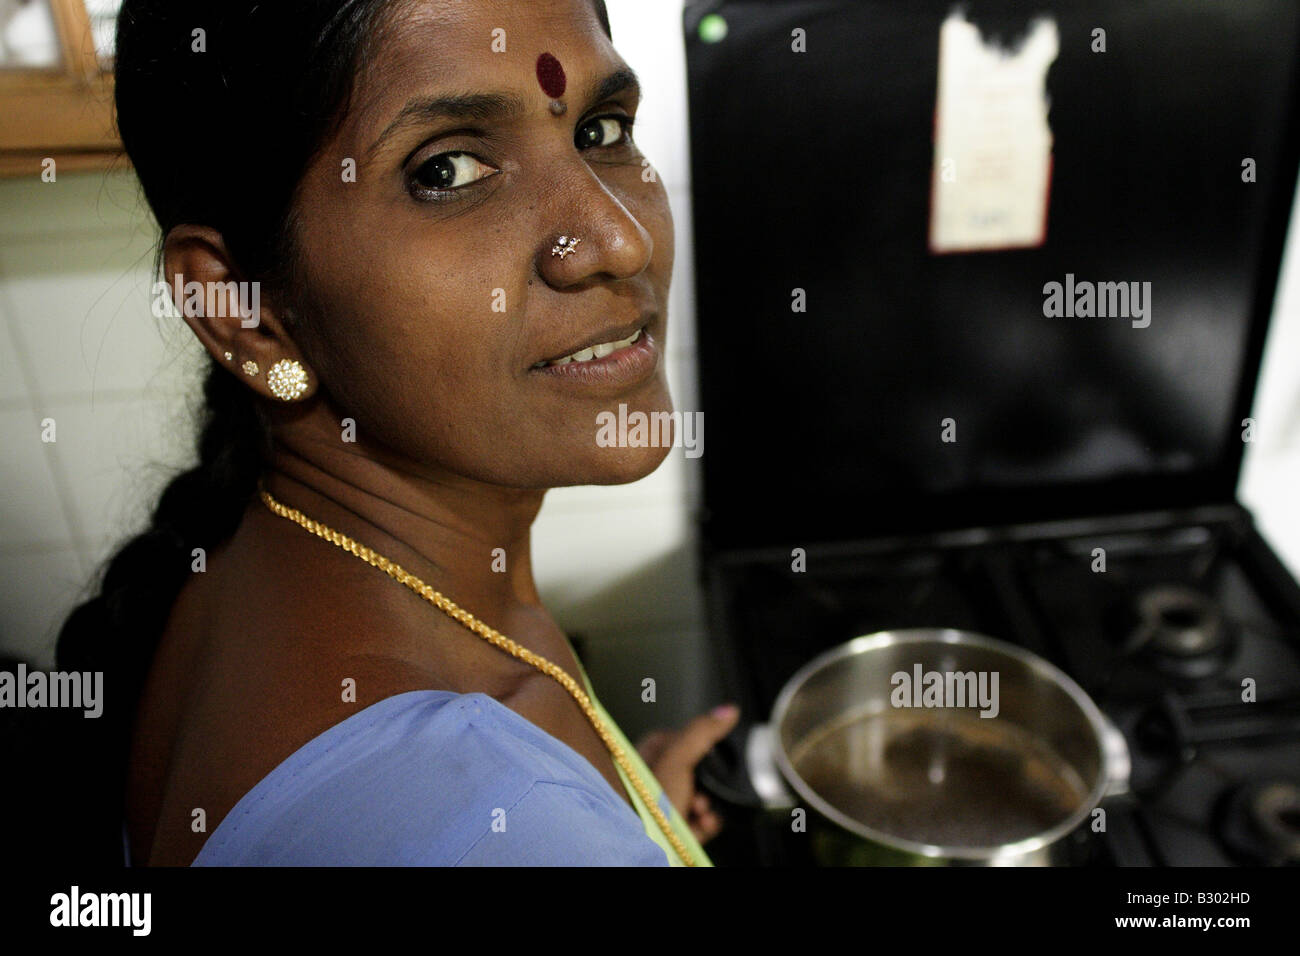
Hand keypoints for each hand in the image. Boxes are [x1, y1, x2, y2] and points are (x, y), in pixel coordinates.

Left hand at [635, 704, 740, 843]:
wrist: (641, 847)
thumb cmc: (648, 803)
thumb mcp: (677, 760)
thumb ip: (701, 733)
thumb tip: (728, 710)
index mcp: (644, 755)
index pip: (678, 738)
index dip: (697, 746)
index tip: (708, 755)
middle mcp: (650, 780)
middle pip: (692, 770)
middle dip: (707, 782)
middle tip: (703, 790)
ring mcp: (660, 806)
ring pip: (697, 796)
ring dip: (708, 804)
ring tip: (701, 811)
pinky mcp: (671, 830)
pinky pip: (697, 821)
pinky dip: (706, 822)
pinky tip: (704, 825)